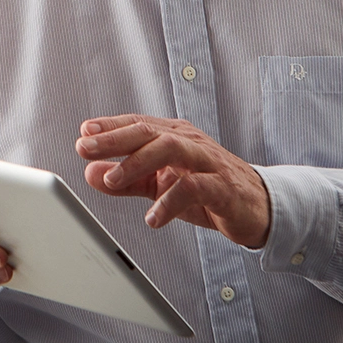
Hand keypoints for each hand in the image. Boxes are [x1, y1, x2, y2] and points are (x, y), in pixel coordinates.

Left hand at [75, 114, 272, 247]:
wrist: (258, 208)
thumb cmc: (208, 191)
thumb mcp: (160, 185)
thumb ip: (128, 180)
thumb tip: (91, 173)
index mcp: (175, 137)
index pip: (138, 124)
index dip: (110, 127)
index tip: (84, 134)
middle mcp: (190, 143)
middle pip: (149, 132)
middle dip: (114, 139)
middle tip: (85, 149)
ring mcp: (207, 162)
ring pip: (170, 149)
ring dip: (137, 163)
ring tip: (113, 180)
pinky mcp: (222, 187)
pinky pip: (193, 188)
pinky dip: (169, 202)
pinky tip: (153, 218)